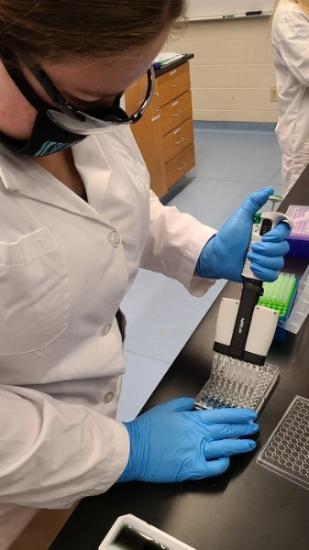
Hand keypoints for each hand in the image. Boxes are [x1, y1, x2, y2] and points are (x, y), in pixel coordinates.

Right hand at [119, 397, 257, 482]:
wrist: (134, 450)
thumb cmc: (147, 429)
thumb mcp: (166, 409)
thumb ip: (183, 404)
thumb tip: (194, 404)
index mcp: (194, 419)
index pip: (223, 415)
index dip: (239, 415)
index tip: (250, 415)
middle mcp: (200, 435)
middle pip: (228, 431)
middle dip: (244, 429)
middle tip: (254, 427)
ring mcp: (198, 453)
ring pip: (227, 448)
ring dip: (241, 445)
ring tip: (249, 443)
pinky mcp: (193, 470)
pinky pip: (215, 467)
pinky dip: (224, 464)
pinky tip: (227, 461)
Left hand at [196, 188, 290, 282]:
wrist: (217, 255)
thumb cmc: (228, 236)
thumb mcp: (240, 216)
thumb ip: (253, 202)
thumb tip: (269, 190)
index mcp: (267, 231)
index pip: (285, 231)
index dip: (278, 235)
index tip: (265, 236)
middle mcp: (270, 245)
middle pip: (284, 248)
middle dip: (267, 250)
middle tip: (252, 249)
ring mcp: (267, 260)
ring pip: (278, 262)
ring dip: (263, 261)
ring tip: (249, 259)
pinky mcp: (262, 273)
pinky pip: (273, 276)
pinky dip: (263, 272)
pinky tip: (252, 268)